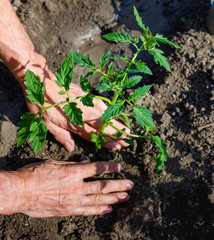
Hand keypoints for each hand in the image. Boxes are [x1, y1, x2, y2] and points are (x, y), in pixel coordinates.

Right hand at [13, 160, 132, 217]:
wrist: (21, 192)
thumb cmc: (35, 174)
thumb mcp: (54, 163)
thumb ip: (72, 164)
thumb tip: (86, 163)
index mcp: (73, 172)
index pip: (96, 168)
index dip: (109, 168)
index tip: (119, 168)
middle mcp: (76, 187)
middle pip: (102, 186)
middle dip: (118, 185)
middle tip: (130, 185)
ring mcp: (73, 200)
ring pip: (98, 200)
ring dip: (113, 198)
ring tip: (125, 197)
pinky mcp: (68, 210)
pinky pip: (87, 211)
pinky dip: (99, 210)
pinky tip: (108, 209)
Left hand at [25, 60, 129, 151]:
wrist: (42, 80)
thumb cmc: (42, 103)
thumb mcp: (46, 123)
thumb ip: (61, 136)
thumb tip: (70, 148)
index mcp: (75, 123)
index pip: (95, 136)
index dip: (107, 142)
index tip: (117, 146)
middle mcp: (84, 114)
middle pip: (105, 126)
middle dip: (117, 135)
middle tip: (127, 141)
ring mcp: (88, 103)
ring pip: (106, 116)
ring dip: (117, 124)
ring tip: (126, 130)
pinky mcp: (87, 95)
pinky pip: (102, 106)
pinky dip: (110, 113)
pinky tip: (115, 115)